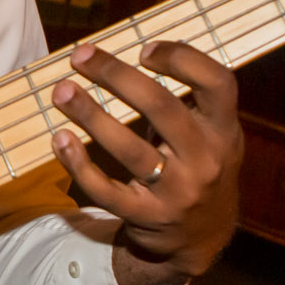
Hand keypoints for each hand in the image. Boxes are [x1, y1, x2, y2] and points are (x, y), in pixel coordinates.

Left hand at [49, 40, 242, 284]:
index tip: (144, 48)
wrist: (202, 236)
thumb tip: (134, 49)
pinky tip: (60, 139)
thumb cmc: (199, 164)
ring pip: (129, 150)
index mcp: (225, 130)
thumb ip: (188, 100)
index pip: (217, 83)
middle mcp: (206, 160)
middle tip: (82, 56)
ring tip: (62, 92)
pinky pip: (106, 190)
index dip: (182, 59)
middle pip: (161, 108)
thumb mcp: (212, 133)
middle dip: (116, 76)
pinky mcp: (146, 216)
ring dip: (91, 115)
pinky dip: (79, 164)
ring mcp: (177, 192)